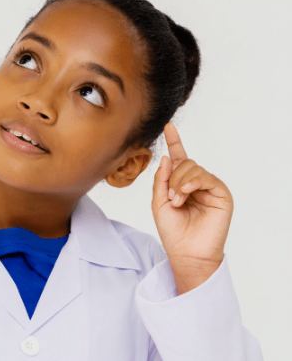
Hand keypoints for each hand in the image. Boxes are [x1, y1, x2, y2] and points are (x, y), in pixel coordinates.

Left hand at [152, 123, 232, 293]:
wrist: (186, 253)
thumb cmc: (173, 232)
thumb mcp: (158, 203)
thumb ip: (161, 180)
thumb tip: (167, 158)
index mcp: (181, 184)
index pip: (179, 159)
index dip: (174, 142)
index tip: (168, 126)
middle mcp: (197, 184)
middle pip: (185, 163)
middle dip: (173, 177)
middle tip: (171, 198)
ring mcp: (210, 188)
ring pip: (193, 168)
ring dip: (180, 182)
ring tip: (177, 201)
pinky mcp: (222, 194)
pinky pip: (206, 177)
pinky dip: (192, 183)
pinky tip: (185, 194)